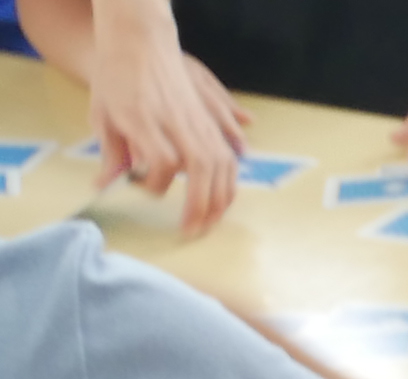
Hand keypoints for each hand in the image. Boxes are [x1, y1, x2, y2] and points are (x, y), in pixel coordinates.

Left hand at [88, 30, 244, 232]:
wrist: (139, 42)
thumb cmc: (116, 78)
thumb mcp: (102, 114)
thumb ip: (110, 154)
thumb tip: (105, 187)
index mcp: (145, 117)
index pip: (161, 162)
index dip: (153, 184)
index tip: (139, 186)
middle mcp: (178, 121)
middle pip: (200, 170)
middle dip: (198, 206)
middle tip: (189, 231)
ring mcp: (199, 123)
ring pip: (221, 169)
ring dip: (219, 201)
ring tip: (209, 224)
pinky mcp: (211, 125)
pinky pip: (228, 161)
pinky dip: (228, 184)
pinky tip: (221, 200)